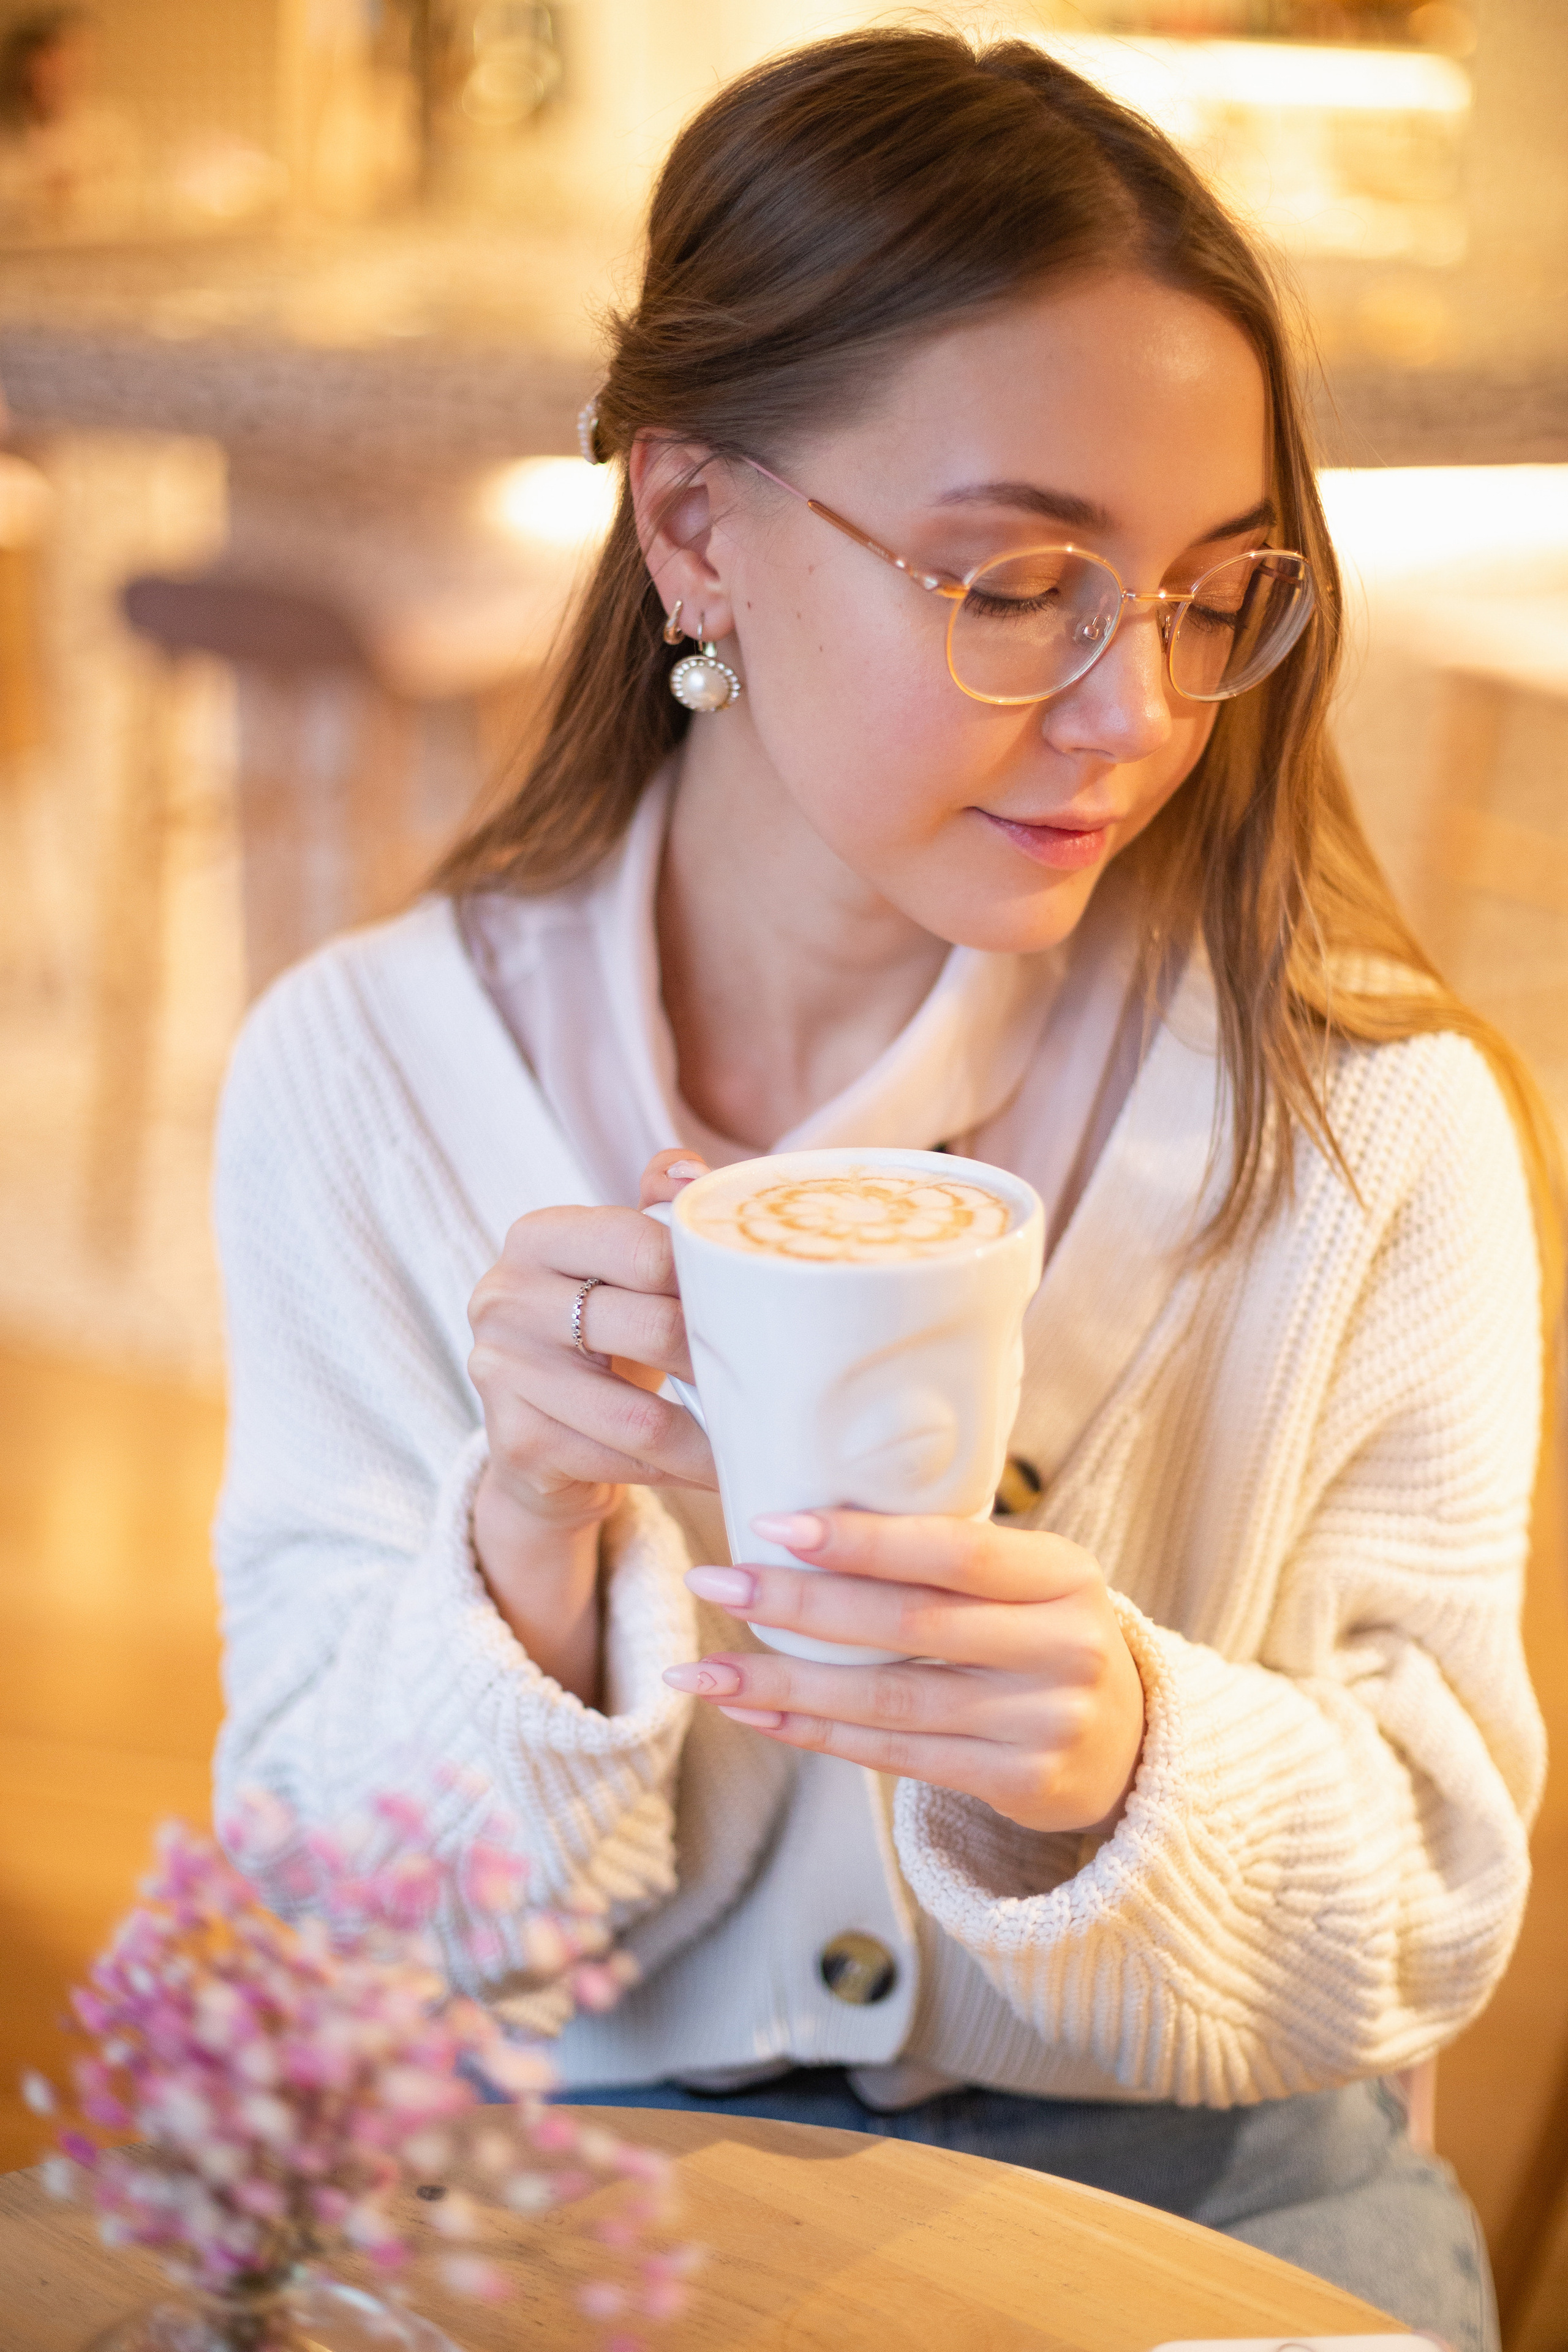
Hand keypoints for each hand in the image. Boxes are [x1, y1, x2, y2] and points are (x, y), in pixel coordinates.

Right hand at [465, 1150, 715, 1699]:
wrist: (538, 1437)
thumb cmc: (603, 1335)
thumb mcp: (624, 1268)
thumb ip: (659, 1212)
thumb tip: (691, 1168)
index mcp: (538, 1237)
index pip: (644, 1247)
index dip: (711, 1280)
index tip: (760, 1304)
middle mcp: (504, 1298)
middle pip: (653, 1329)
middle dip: (723, 1361)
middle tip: (780, 1379)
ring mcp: (501, 1373)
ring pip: (641, 1416)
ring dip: (715, 1437)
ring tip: (767, 1440)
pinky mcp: (515, 1443)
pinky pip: (623, 1462)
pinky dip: (681, 1471)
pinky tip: (719, 1472)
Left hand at [662, 1510, 1144, 1834]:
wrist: (1130, 1743)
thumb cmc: (1043, 1636)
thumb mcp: (1029, 1581)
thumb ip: (948, 1557)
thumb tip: (808, 1516)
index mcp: (1065, 1574)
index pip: (953, 1551)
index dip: (861, 1540)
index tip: (771, 1523)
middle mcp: (1063, 1647)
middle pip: (909, 1625)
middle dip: (799, 1605)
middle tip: (714, 1582)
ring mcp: (1043, 1722)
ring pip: (890, 1702)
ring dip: (785, 1686)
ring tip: (703, 1671)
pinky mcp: (1019, 1782)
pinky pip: (896, 1756)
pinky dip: (817, 1734)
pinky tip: (756, 1714)